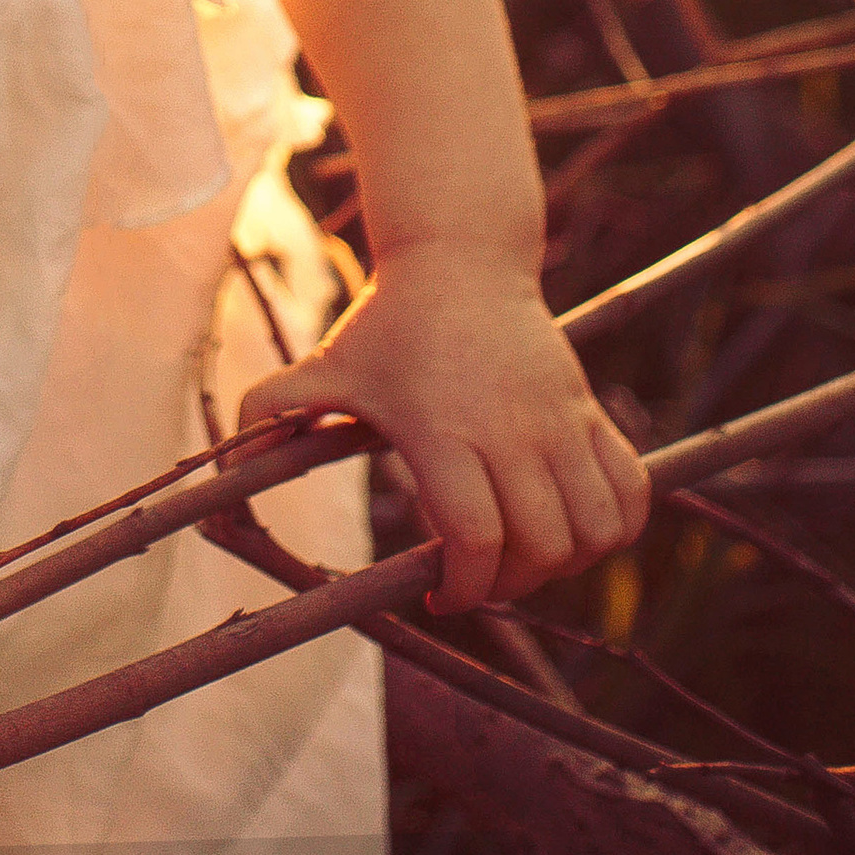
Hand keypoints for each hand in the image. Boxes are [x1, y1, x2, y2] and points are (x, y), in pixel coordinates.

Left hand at [230, 239, 647, 614]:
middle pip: (542, 547)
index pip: (476, 538)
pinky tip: (576, 526)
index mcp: (443, 429)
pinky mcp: (588, 410)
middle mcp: (509, 429)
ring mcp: (557, 420)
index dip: (465, 588)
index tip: (440, 599)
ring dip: (569, 562)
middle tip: (480, 578)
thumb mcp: (330, 364)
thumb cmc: (387, 323)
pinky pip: (631, 490)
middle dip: (513, 585)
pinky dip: (616, 525)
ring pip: (595, 528)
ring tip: (529, 553)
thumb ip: (276, 409)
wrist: (458, 256)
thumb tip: (223, 461)